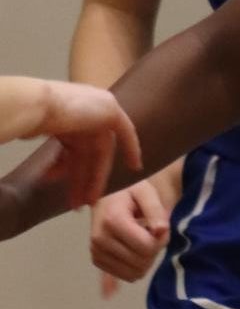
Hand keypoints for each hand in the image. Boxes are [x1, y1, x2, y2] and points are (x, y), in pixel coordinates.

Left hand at [37, 82, 141, 209]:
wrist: (36, 105)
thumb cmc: (76, 108)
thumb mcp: (110, 111)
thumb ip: (123, 126)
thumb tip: (127, 137)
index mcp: (106, 109)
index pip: (122, 134)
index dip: (131, 150)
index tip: (135, 169)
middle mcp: (90, 117)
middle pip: (97, 155)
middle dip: (93, 180)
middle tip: (89, 203)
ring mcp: (71, 125)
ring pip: (79, 159)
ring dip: (76, 180)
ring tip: (71, 202)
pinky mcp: (53, 132)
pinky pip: (62, 156)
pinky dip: (60, 168)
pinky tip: (50, 178)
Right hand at [90, 175, 173, 295]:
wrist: (105, 196)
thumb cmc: (128, 191)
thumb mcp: (145, 192)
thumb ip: (155, 211)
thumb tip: (161, 231)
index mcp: (112, 220)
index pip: (146, 247)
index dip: (161, 240)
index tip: (161, 228)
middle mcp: (100, 239)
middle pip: (141, 262)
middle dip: (154, 250)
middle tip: (154, 233)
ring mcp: (96, 252)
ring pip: (134, 273)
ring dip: (145, 260)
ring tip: (143, 240)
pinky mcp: (97, 260)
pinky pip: (124, 276)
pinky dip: (135, 266)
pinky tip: (134, 249)